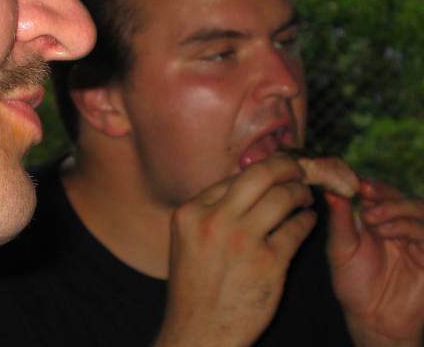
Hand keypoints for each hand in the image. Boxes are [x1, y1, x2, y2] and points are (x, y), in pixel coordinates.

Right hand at [154, 155, 315, 346]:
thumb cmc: (194, 289)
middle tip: (299, 169)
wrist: (197, 333)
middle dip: (286, 166)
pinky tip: (308, 221)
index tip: (273, 172)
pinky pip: (297, 228)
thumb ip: (210, 214)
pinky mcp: (268, 264)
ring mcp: (242, 241)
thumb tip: (244, 189)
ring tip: (305, 197)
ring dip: (300, 193)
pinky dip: (307, 221)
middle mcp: (214, 220)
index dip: (259, 171)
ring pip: (283, 197)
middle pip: (260, 175)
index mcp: (190, 212)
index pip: (232, 178)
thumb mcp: (187, 241)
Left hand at [326, 179, 423, 346]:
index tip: (357, 183)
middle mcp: (398, 226)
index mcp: (376, 220)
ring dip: (396, 209)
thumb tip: (331, 191)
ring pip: (419, 210)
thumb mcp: (340, 249)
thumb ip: (339, 221)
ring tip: (374, 220)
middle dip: (385, 195)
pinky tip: (390, 233)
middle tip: (367, 198)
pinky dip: (411, 227)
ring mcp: (417, 240)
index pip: (379, 193)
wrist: (373, 320)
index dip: (370, 185)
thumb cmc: (353, 284)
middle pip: (401, 197)